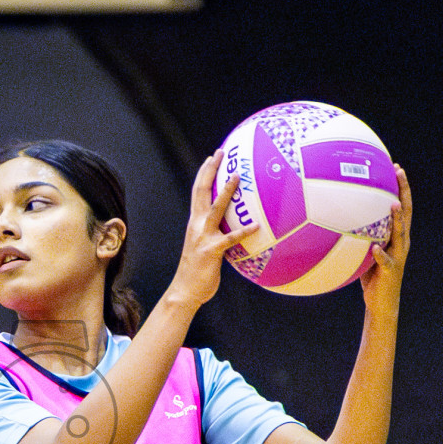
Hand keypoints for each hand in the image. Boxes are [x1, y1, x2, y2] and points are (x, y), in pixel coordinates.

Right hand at [161, 150, 256, 311]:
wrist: (185, 290)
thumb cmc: (198, 271)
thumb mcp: (204, 246)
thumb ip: (216, 234)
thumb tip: (232, 228)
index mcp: (195, 223)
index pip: (197, 192)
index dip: (204, 173)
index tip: (212, 157)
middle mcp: (196, 225)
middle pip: (201, 192)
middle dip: (210, 171)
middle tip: (220, 153)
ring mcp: (203, 237)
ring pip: (215, 208)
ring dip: (226, 191)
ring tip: (236, 176)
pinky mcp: (211, 251)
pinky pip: (230, 239)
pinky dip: (243, 231)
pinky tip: (257, 226)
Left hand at [359, 165, 411, 317]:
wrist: (381, 302)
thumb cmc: (371, 275)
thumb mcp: (365, 250)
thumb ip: (361, 234)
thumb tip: (339, 216)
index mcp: (397, 236)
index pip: (402, 206)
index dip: (401, 187)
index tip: (396, 167)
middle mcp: (402, 243)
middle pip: (406, 213)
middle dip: (404, 191)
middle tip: (399, 172)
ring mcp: (398, 256)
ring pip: (401, 234)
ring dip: (397, 219)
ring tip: (392, 204)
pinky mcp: (391, 271)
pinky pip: (385, 261)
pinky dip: (380, 254)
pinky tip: (374, 247)